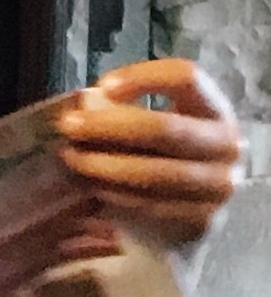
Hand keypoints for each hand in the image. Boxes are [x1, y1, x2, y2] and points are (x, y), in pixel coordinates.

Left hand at [55, 58, 244, 248]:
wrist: (189, 201)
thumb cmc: (159, 148)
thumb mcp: (150, 119)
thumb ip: (124, 108)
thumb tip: (85, 106)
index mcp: (213, 109)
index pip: (187, 78)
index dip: (144, 77)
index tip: (102, 87)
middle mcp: (226, 146)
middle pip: (168, 129)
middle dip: (110, 127)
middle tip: (69, 126)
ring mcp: (219, 185)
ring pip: (157, 173)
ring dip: (106, 166)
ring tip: (73, 158)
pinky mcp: (203, 219)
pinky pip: (153, 204)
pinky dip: (117, 193)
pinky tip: (93, 185)